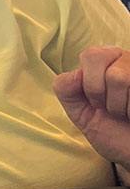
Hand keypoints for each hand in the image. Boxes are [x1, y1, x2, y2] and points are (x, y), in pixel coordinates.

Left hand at [53, 46, 129, 167]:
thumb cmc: (113, 133)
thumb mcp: (81, 113)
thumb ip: (65, 90)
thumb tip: (74, 74)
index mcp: (106, 61)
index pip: (89, 55)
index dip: (89, 85)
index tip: (98, 103)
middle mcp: (126, 60)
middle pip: (97, 57)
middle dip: (98, 91)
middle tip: (111, 108)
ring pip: (119, 77)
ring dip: (120, 105)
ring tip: (127, 113)